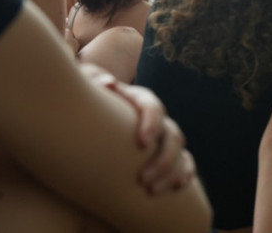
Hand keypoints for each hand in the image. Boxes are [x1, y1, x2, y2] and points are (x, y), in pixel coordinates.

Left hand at [83, 65, 194, 194]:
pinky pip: (184, 161)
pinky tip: (178, 186)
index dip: (152, 124)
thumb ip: (94, 80)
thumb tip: (107, 84)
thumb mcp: (87, 84)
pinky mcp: (164, 152)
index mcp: (139, 100)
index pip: (153, 108)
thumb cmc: (86, 100)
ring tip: (151, 191)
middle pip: (171, 134)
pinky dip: (185, 172)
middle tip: (143, 180)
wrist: (88, 115)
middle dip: (163, 159)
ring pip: (178, 151)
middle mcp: (155, 118)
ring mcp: (162, 135)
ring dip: (170, 171)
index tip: (142, 144)